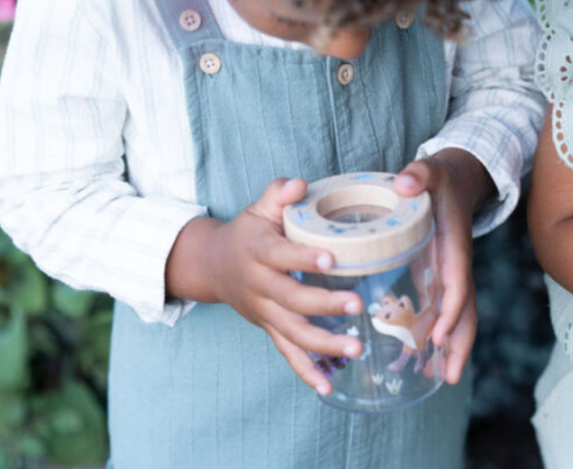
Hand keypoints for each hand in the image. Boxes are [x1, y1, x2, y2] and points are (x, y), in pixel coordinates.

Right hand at [185, 178, 365, 394]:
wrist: (213, 265)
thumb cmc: (248, 231)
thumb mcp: (258, 207)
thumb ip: (278, 193)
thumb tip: (299, 183)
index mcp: (258, 250)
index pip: (280, 255)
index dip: (303, 257)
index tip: (331, 258)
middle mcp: (259, 285)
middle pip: (291, 299)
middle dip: (325, 304)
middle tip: (359, 304)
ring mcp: (263, 311)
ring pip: (292, 332)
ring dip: (324, 344)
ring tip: (357, 347)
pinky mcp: (269, 328)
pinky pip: (287, 353)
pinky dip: (306, 371)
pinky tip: (328, 387)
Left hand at [393, 150, 489, 384]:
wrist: (455, 178)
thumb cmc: (440, 178)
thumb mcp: (431, 171)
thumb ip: (419, 173)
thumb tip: (404, 182)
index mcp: (454, 247)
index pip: (458, 284)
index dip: (452, 311)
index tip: (440, 336)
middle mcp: (455, 266)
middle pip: (465, 312)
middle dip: (461, 344)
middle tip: (450, 377)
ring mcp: (448, 274)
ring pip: (455, 317)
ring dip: (450, 348)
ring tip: (434, 379)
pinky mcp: (437, 276)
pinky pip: (439, 311)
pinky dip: (433, 336)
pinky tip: (418, 359)